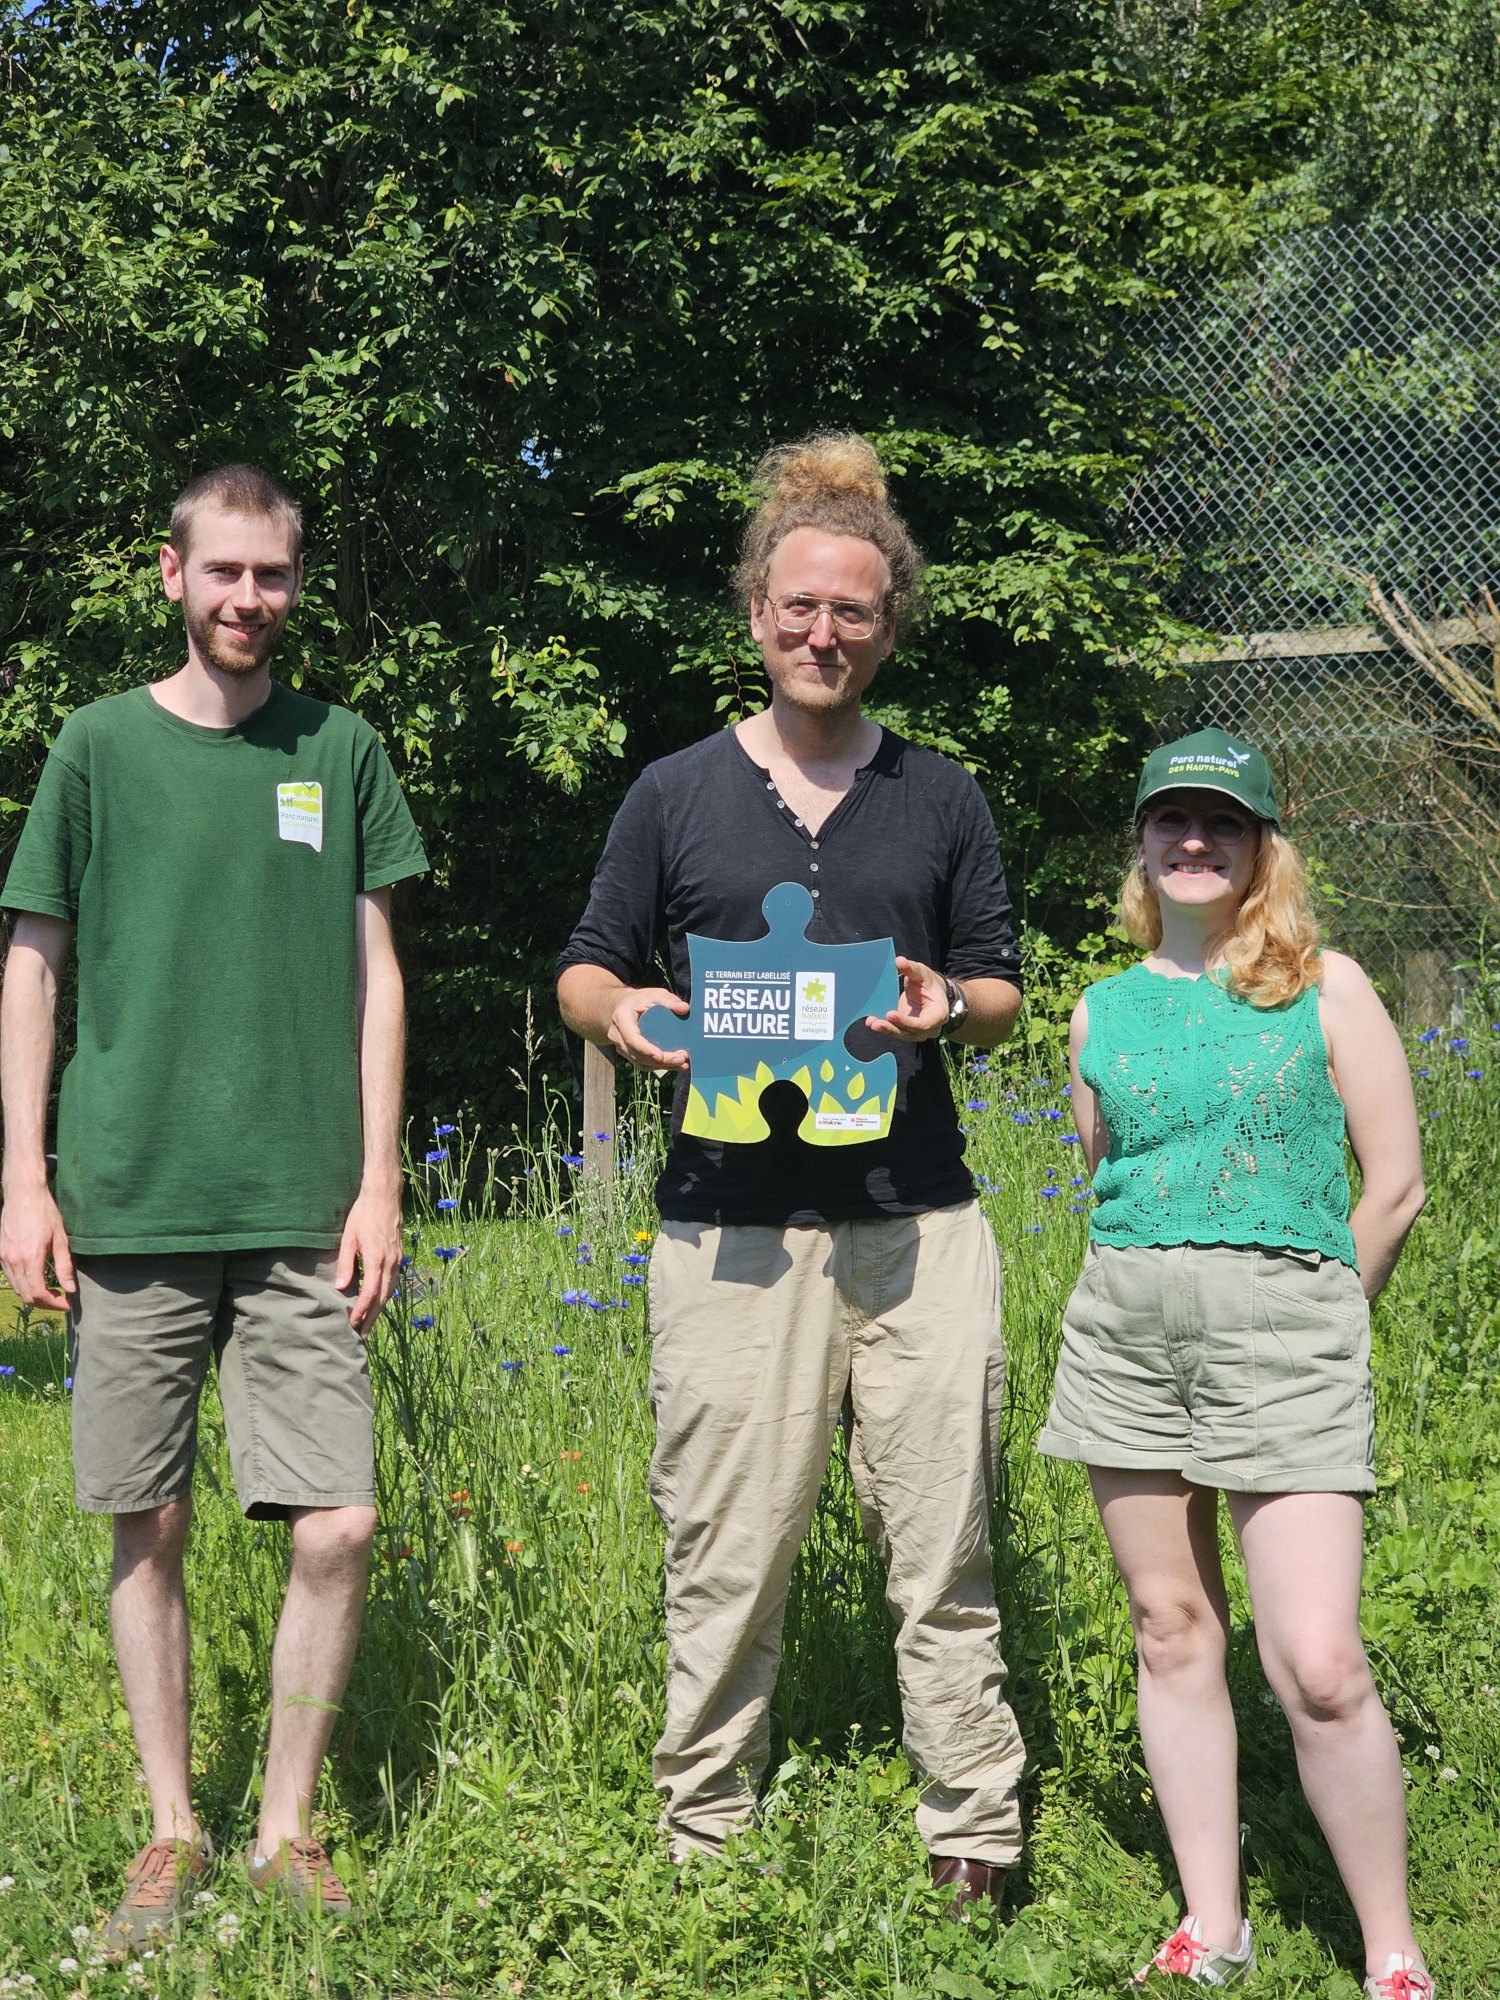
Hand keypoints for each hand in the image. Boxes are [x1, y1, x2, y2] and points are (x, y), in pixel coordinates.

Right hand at [0, 1178, 75, 1311]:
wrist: (23, 1194)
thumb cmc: (45, 1213)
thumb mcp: (61, 1239)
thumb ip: (65, 1266)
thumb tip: (70, 1289)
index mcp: (30, 1258)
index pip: (38, 1293)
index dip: (53, 1304)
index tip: (66, 1304)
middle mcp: (13, 1261)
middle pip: (26, 1295)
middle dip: (44, 1303)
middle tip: (60, 1300)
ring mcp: (3, 1257)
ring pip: (17, 1288)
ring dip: (33, 1295)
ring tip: (51, 1292)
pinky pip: (10, 1277)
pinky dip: (23, 1284)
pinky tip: (36, 1280)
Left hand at [335, 1182, 403, 1338]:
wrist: (384, 1196)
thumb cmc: (363, 1214)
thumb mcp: (348, 1237)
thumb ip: (345, 1263)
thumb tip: (340, 1287)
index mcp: (376, 1258)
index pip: (370, 1292)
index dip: (361, 1310)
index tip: (353, 1322)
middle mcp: (391, 1262)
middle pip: (382, 1297)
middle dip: (372, 1317)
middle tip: (362, 1335)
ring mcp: (397, 1259)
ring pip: (390, 1291)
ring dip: (380, 1309)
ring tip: (369, 1323)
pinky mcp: (399, 1256)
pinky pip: (394, 1282)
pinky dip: (386, 1296)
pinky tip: (378, 1302)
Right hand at [607, 986, 690, 1071]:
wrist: (621, 1007)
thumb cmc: (638, 1000)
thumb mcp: (653, 994)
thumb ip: (668, 999)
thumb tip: (684, 1008)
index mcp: (621, 1019)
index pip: (631, 1038)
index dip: (645, 1049)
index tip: (660, 1056)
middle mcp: (618, 1036)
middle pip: (638, 1055)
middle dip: (661, 1060)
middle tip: (682, 1058)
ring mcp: (622, 1048)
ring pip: (641, 1063)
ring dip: (663, 1066)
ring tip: (683, 1063)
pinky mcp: (630, 1055)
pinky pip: (644, 1064)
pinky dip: (661, 1066)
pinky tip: (677, 1065)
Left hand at [865, 957, 950, 1042]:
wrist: (932, 992)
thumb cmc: (929, 983)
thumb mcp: (923, 973)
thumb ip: (912, 969)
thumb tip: (899, 961)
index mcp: (938, 1015)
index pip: (923, 1024)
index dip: (906, 1022)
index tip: (890, 1014)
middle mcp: (930, 1028)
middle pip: (910, 1033)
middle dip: (892, 1029)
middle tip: (876, 1024)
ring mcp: (918, 1031)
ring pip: (902, 1034)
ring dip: (886, 1030)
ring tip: (872, 1023)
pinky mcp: (907, 1030)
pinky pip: (896, 1031)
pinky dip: (884, 1028)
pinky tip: (871, 1022)